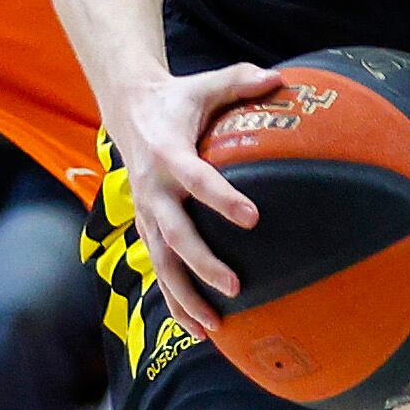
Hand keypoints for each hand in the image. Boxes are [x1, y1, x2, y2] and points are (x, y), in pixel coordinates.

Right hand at [111, 63, 282, 336]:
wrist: (129, 110)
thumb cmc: (178, 99)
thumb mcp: (206, 84)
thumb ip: (241, 80)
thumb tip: (281, 79)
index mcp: (168, 153)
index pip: (196, 179)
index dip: (221, 198)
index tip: (252, 216)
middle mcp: (152, 189)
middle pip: (174, 234)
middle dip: (202, 263)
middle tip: (235, 285)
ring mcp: (146, 214)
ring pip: (161, 264)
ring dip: (185, 297)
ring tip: (214, 326)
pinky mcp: (146, 229)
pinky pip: (158, 272)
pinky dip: (174, 303)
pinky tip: (197, 330)